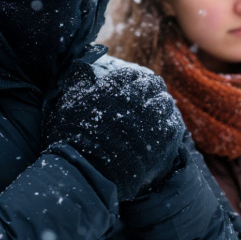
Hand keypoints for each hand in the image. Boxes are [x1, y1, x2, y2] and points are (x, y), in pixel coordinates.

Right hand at [43, 64, 183, 200]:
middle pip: (151, 84)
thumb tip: (81, 67)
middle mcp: (135, 98)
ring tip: (158, 109)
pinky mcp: (162, 140)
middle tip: (149, 95)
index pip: (130, 75)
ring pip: (164, 101)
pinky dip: (169, 123)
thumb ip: (77, 82)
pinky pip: (173, 124)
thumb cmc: (72, 138)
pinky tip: (165, 127)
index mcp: (113, 87)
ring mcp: (151, 119)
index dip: (132, 79)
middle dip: (150, 88)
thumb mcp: (67, 105)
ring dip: (161, 103)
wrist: (86, 172)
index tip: (133, 84)